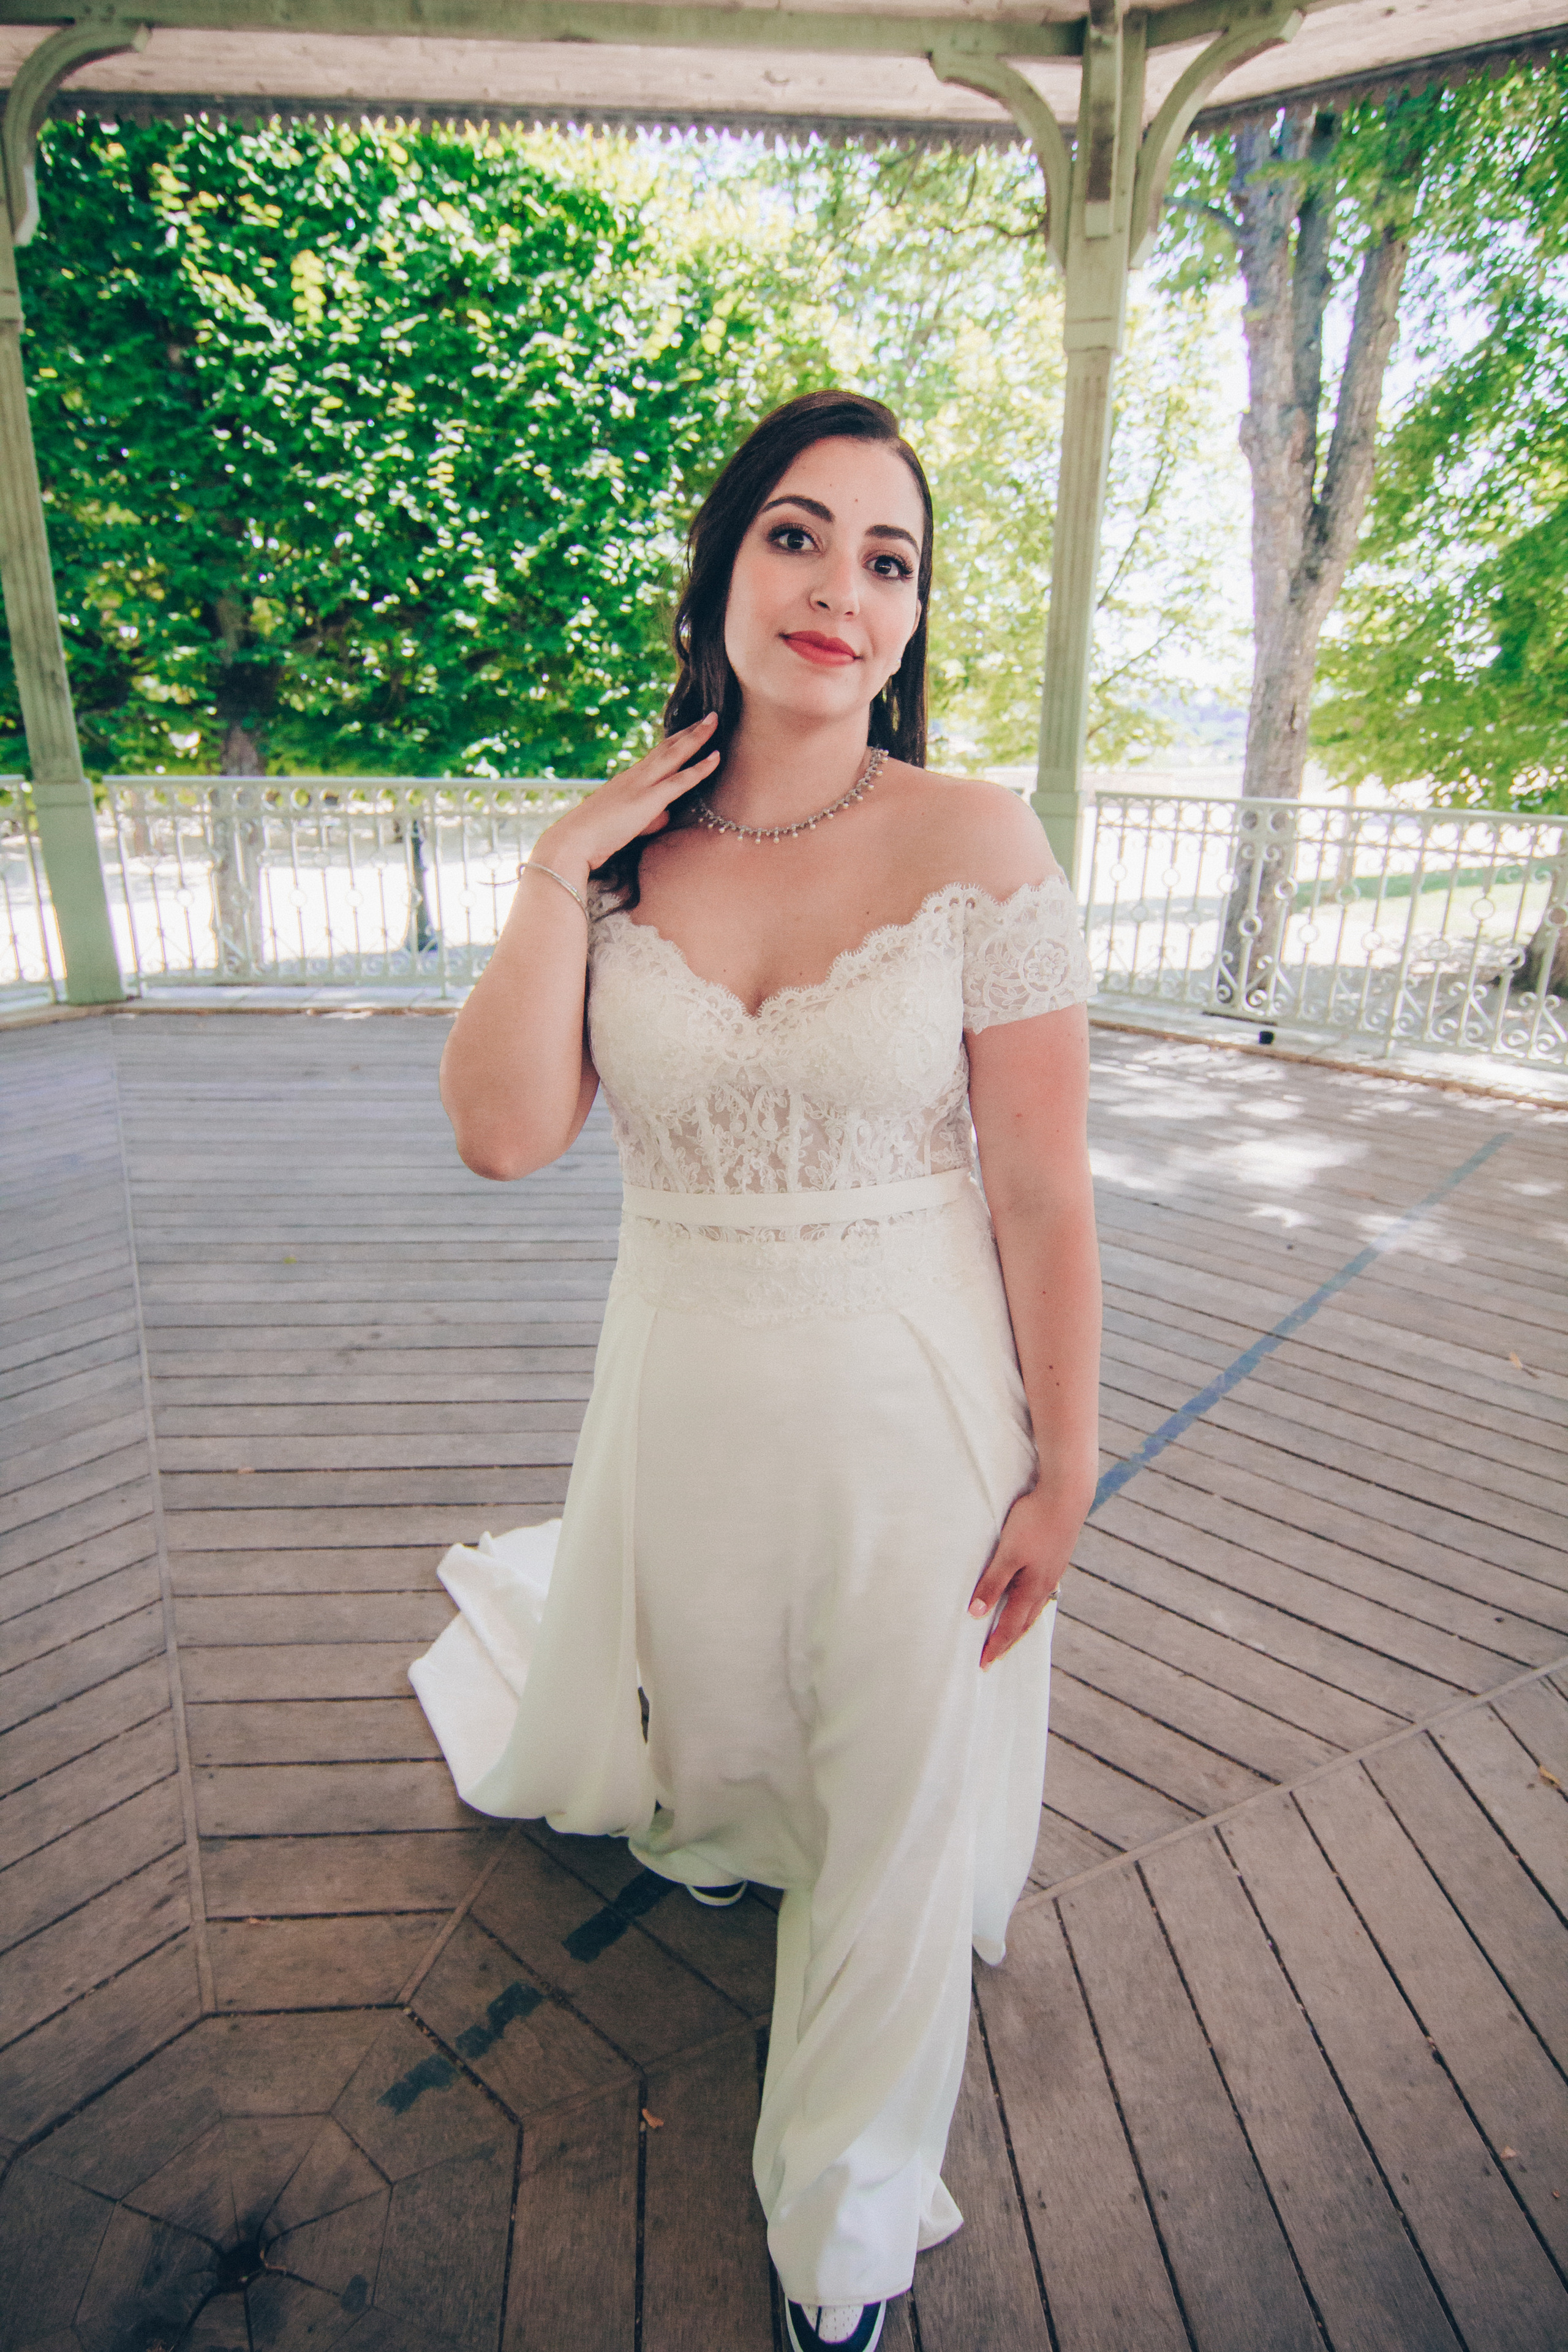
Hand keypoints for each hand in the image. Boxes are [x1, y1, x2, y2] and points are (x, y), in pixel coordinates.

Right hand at [533, 713, 719, 882]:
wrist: (573, 842)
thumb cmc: (594, 838)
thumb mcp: (625, 825)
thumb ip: (648, 818)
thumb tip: (666, 815)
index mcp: (628, 780)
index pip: (656, 756)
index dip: (674, 742)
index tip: (689, 730)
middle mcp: (635, 776)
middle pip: (667, 747)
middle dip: (689, 731)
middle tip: (708, 716)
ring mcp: (642, 785)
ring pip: (675, 754)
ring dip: (696, 737)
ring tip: (714, 720)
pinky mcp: (648, 800)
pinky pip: (680, 780)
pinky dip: (700, 768)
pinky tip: (716, 756)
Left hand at [968, 1485, 1083, 1669]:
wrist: (1066, 1496)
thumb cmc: (1034, 1522)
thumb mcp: (1008, 1553)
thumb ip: (992, 1583)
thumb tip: (977, 1614)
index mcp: (1032, 1588)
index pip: (1010, 1626)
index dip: (996, 1645)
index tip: (984, 1664)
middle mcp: (1045, 1585)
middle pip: (1024, 1622)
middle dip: (1008, 1641)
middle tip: (994, 1658)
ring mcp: (1052, 1572)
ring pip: (1034, 1607)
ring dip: (1020, 1624)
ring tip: (1011, 1635)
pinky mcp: (1054, 1559)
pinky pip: (1039, 1592)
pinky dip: (1029, 1604)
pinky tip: (1027, 1598)